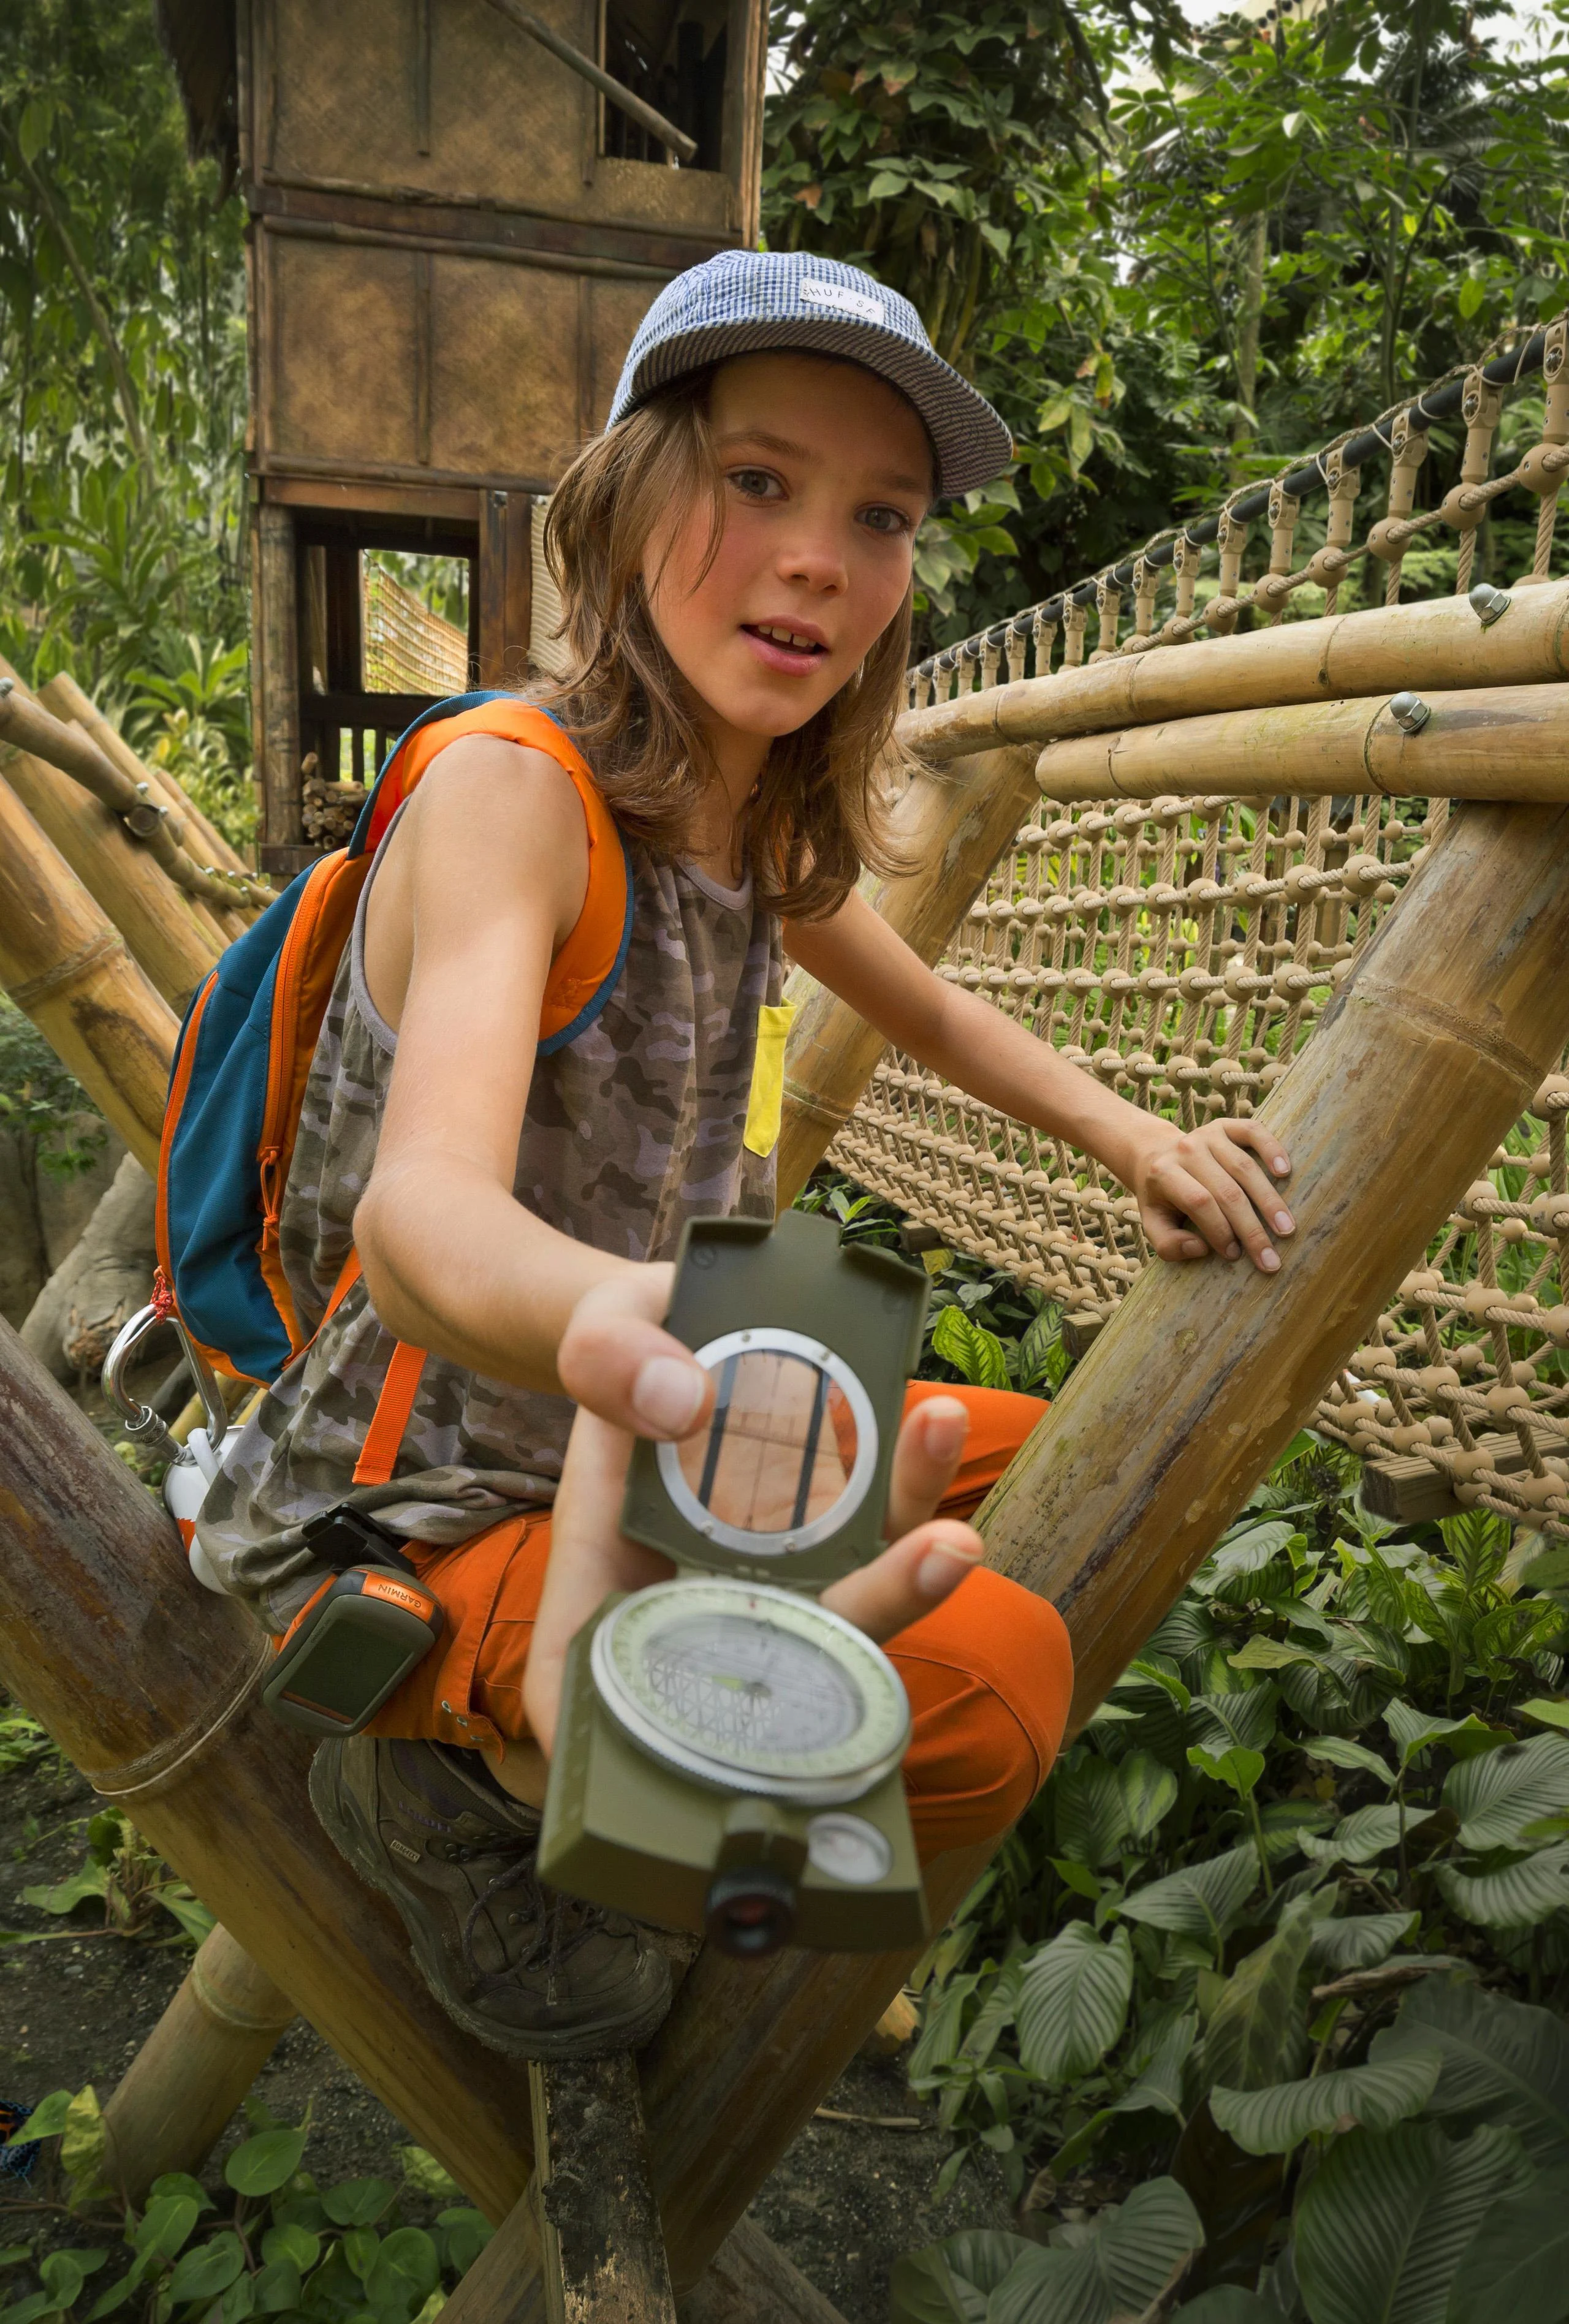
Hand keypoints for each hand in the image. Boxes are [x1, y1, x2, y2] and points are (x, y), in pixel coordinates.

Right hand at [523, 1273, 982, 1754]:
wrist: (681, 1314)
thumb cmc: (625, 1344)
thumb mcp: (597, 1326)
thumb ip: (610, 1359)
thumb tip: (683, 1405)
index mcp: (606, 1585)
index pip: (600, 1702)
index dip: (647, 1750)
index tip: (715, 1747)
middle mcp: (700, 1597)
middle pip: (762, 1665)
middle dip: (844, 1640)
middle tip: (914, 1578)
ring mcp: (776, 1572)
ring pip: (842, 1603)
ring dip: (901, 1570)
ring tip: (951, 1525)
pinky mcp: (834, 1529)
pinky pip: (878, 1526)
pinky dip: (910, 1487)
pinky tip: (931, 1426)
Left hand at [1127, 1117, 1294, 1272]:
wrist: (1156, 1153)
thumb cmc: (1161, 1197)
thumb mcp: (1152, 1223)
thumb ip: (1168, 1244)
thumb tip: (1200, 1249)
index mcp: (1164, 1173)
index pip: (1199, 1203)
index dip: (1219, 1230)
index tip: (1234, 1255)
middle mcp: (1187, 1149)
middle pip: (1227, 1191)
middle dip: (1251, 1228)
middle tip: (1271, 1258)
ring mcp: (1208, 1134)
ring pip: (1245, 1167)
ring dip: (1269, 1201)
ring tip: (1287, 1229)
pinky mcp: (1227, 1125)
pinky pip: (1254, 1131)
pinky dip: (1272, 1149)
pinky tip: (1286, 1172)